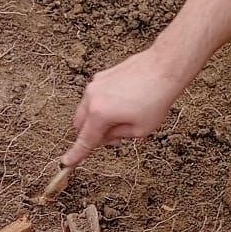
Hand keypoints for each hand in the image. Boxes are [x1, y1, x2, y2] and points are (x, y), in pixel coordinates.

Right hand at [61, 47, 182, 170]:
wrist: (164, 68)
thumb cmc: (156, 99)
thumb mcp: (139, 130)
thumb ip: (116, 136)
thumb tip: (105, 136)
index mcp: (99, 114)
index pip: (85, 140)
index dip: (76, 154)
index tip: (67, 163)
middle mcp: (92, 97)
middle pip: (80, 124)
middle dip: (92, 134)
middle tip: (115, 136)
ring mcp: (95, 84)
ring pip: (86, 109)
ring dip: (97, 119)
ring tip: (124, 116)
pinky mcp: (101, 76)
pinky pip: (95, 96)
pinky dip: (102, 105)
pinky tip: (125, 102)